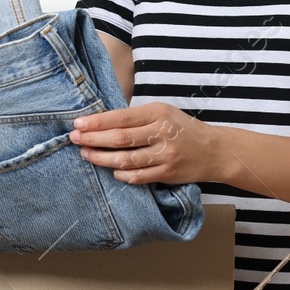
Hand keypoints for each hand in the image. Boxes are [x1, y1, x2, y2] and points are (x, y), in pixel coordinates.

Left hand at [70, 102, 218, 185]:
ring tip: (86, 154)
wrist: (214, 150)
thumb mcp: (163, 112)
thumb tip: (101, 122)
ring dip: (102, 158)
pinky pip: (138, 177)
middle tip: (75, 139)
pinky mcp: (168, 173)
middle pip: (120, 139)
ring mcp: (165, 155)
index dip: (97, 122)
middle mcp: (162, 133)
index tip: (78, 124)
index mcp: (158, 113)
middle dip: (93, 139)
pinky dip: (122, 174)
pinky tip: (112, 170)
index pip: (121, 117)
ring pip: (125, 160)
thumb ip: (137, 117)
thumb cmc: (182, 128)